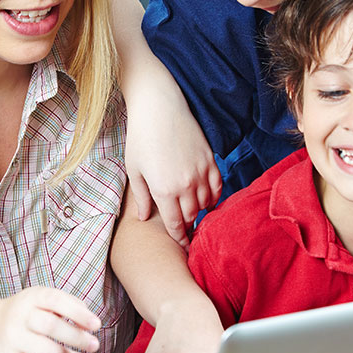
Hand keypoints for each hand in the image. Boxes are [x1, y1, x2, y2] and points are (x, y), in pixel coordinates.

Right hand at [0, 286, 101, 352]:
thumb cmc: (27, 312)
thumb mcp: (42, 299)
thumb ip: (68, 305)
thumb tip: (91, 323)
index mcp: (31, 297)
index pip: (56, 300)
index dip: (79, 313)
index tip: (96, 325)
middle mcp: (19, 316)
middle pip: (52, 327)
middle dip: (77, 338)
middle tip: (94, 345)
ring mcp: (12, 339)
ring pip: (46, 352)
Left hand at [124, 83, 221, 245]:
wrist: (159, 107)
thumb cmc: (141, 137)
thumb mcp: (134, 169)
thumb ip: (142, 197)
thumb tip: (144, 218)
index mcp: (164, 191)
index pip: (176, 225)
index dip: (179, 238)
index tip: (181, 245)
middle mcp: (186, 185)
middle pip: (192, 216)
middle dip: (187, 224)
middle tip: (183, 228)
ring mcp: (201, 172)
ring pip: (207, 203)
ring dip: (200, 210)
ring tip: (193, 211)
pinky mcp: (211, 160)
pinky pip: (218, 187)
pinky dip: (214, 195)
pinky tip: (206, 197)